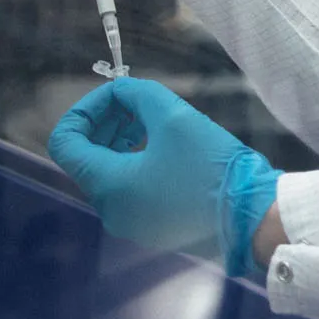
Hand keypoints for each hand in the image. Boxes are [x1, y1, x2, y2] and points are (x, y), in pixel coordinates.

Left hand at [47, 77, 281, 276]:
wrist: (253, 216)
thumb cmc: (211, 167)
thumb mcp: (175, 117)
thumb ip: (139, 95)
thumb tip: (122, 90)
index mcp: (108, 185)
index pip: (65, 143)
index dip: (84, 111)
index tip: (115, 95)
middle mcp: (110, 210)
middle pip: (85, 158)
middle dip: (105, 123)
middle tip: (134, 103)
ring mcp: (130, 223)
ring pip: (107, 174)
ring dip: (119, 142)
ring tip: (149, 123)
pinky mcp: (152, 228)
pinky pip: (128, 191)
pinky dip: (134, 164)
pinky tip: (163, 149)